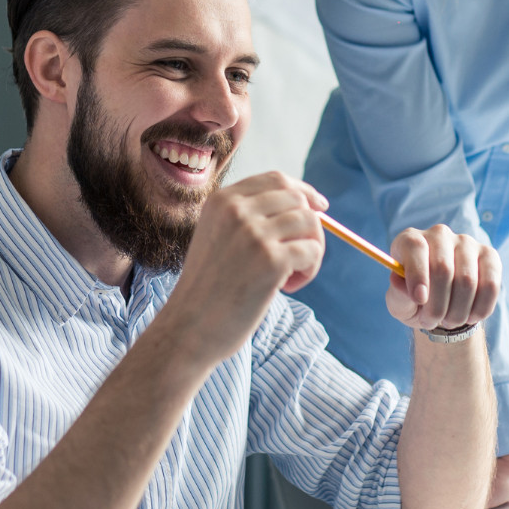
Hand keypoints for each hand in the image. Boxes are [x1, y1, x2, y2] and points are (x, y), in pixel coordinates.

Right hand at [159, 173, 326, 368]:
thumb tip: (308, 207)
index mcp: (222, 200)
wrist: (188, 328)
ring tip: (291, 276)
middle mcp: (237, 210)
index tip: (320, 207)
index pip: (276, 179)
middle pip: (298, 199)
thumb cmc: (208, 289)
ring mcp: (254, 234)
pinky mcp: (271, 261)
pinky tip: (288, 288)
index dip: (304, 191)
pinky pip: (312, 251)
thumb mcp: (218, 237)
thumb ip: (250, 218)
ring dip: (312, 250)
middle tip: (299, 258)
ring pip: (310, 223)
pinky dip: (309, 270)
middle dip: (310, 227)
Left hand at [385, 225, 500, 336]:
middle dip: (437, 305)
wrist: (443, 306)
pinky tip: (469, 317)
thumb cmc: (416, 300)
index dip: (417, 274)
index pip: (415, 247)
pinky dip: (479, 309)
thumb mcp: (400, 303)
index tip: (419, 299)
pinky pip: (490, 285)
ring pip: (467, 280)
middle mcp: (439, 235)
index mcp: (410, 241)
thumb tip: (404, 286)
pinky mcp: (490, 257)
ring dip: (457, 312)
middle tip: (430, 322)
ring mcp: (467, 243)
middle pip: (442, 268)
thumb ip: (398, 295)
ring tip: (447, 321)